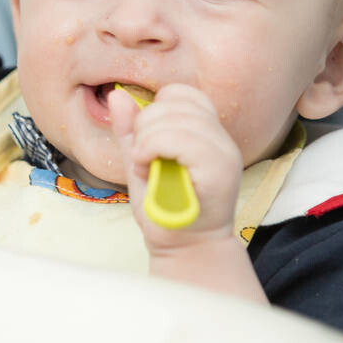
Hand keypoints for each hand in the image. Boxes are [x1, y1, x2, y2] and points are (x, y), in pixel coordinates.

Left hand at [108, 84, 242, 251]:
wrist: (183, 249)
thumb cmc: (163, 208)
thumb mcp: (140, 161)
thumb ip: (130, 130)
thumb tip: (118, 95)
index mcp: (205, 132)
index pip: (181, 93)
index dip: (155, 110)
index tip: (144, 142)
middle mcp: (220, 138)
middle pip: (174, 102)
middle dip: (145, 127)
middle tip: (142, 158)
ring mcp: (224, 152)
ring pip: (175, 119)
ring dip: (147, 142)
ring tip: (145, 166)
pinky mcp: (220, 170)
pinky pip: (182, 140)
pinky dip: (154, 148)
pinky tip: (147, 166)